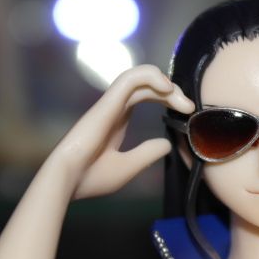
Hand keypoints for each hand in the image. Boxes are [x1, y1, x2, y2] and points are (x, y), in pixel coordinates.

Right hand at [46, 65, 193, 198]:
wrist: (68, 182)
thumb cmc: (90, 177)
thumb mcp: (128, 167)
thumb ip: (147, 153)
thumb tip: (167, 145)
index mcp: (117, 119)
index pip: (145, 95)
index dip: (167, 97)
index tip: (187, 112)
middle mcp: (114, 107)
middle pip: (146, 85)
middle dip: (171, 90)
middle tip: (189, 107)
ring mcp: (110, 103)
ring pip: (138, 75)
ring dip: (163, 80)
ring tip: (179, 96)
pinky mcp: (108, 103)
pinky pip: (129, 78)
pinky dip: (150, 76)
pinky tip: (166, 88)